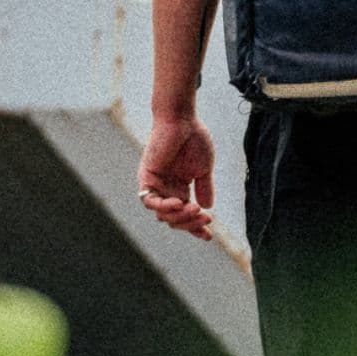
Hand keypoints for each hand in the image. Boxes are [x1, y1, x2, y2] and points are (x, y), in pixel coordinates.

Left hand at [137, 116, 214, 239]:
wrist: (182, 119)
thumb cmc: (193, 138)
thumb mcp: (204, 168)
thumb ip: (204, 187)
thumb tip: (207, 207)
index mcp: (179, 188)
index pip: (185, 215)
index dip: (195, 228)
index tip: (209, 236)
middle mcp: (166, 189)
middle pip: (174, 219)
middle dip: (190, 224)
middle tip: (206, 219)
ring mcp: (155, 185)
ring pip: (162, 214)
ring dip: (180, 217)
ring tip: (195, 211)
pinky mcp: (146, 177)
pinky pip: (149, 200)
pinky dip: (163, 206)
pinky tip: (179, 203)